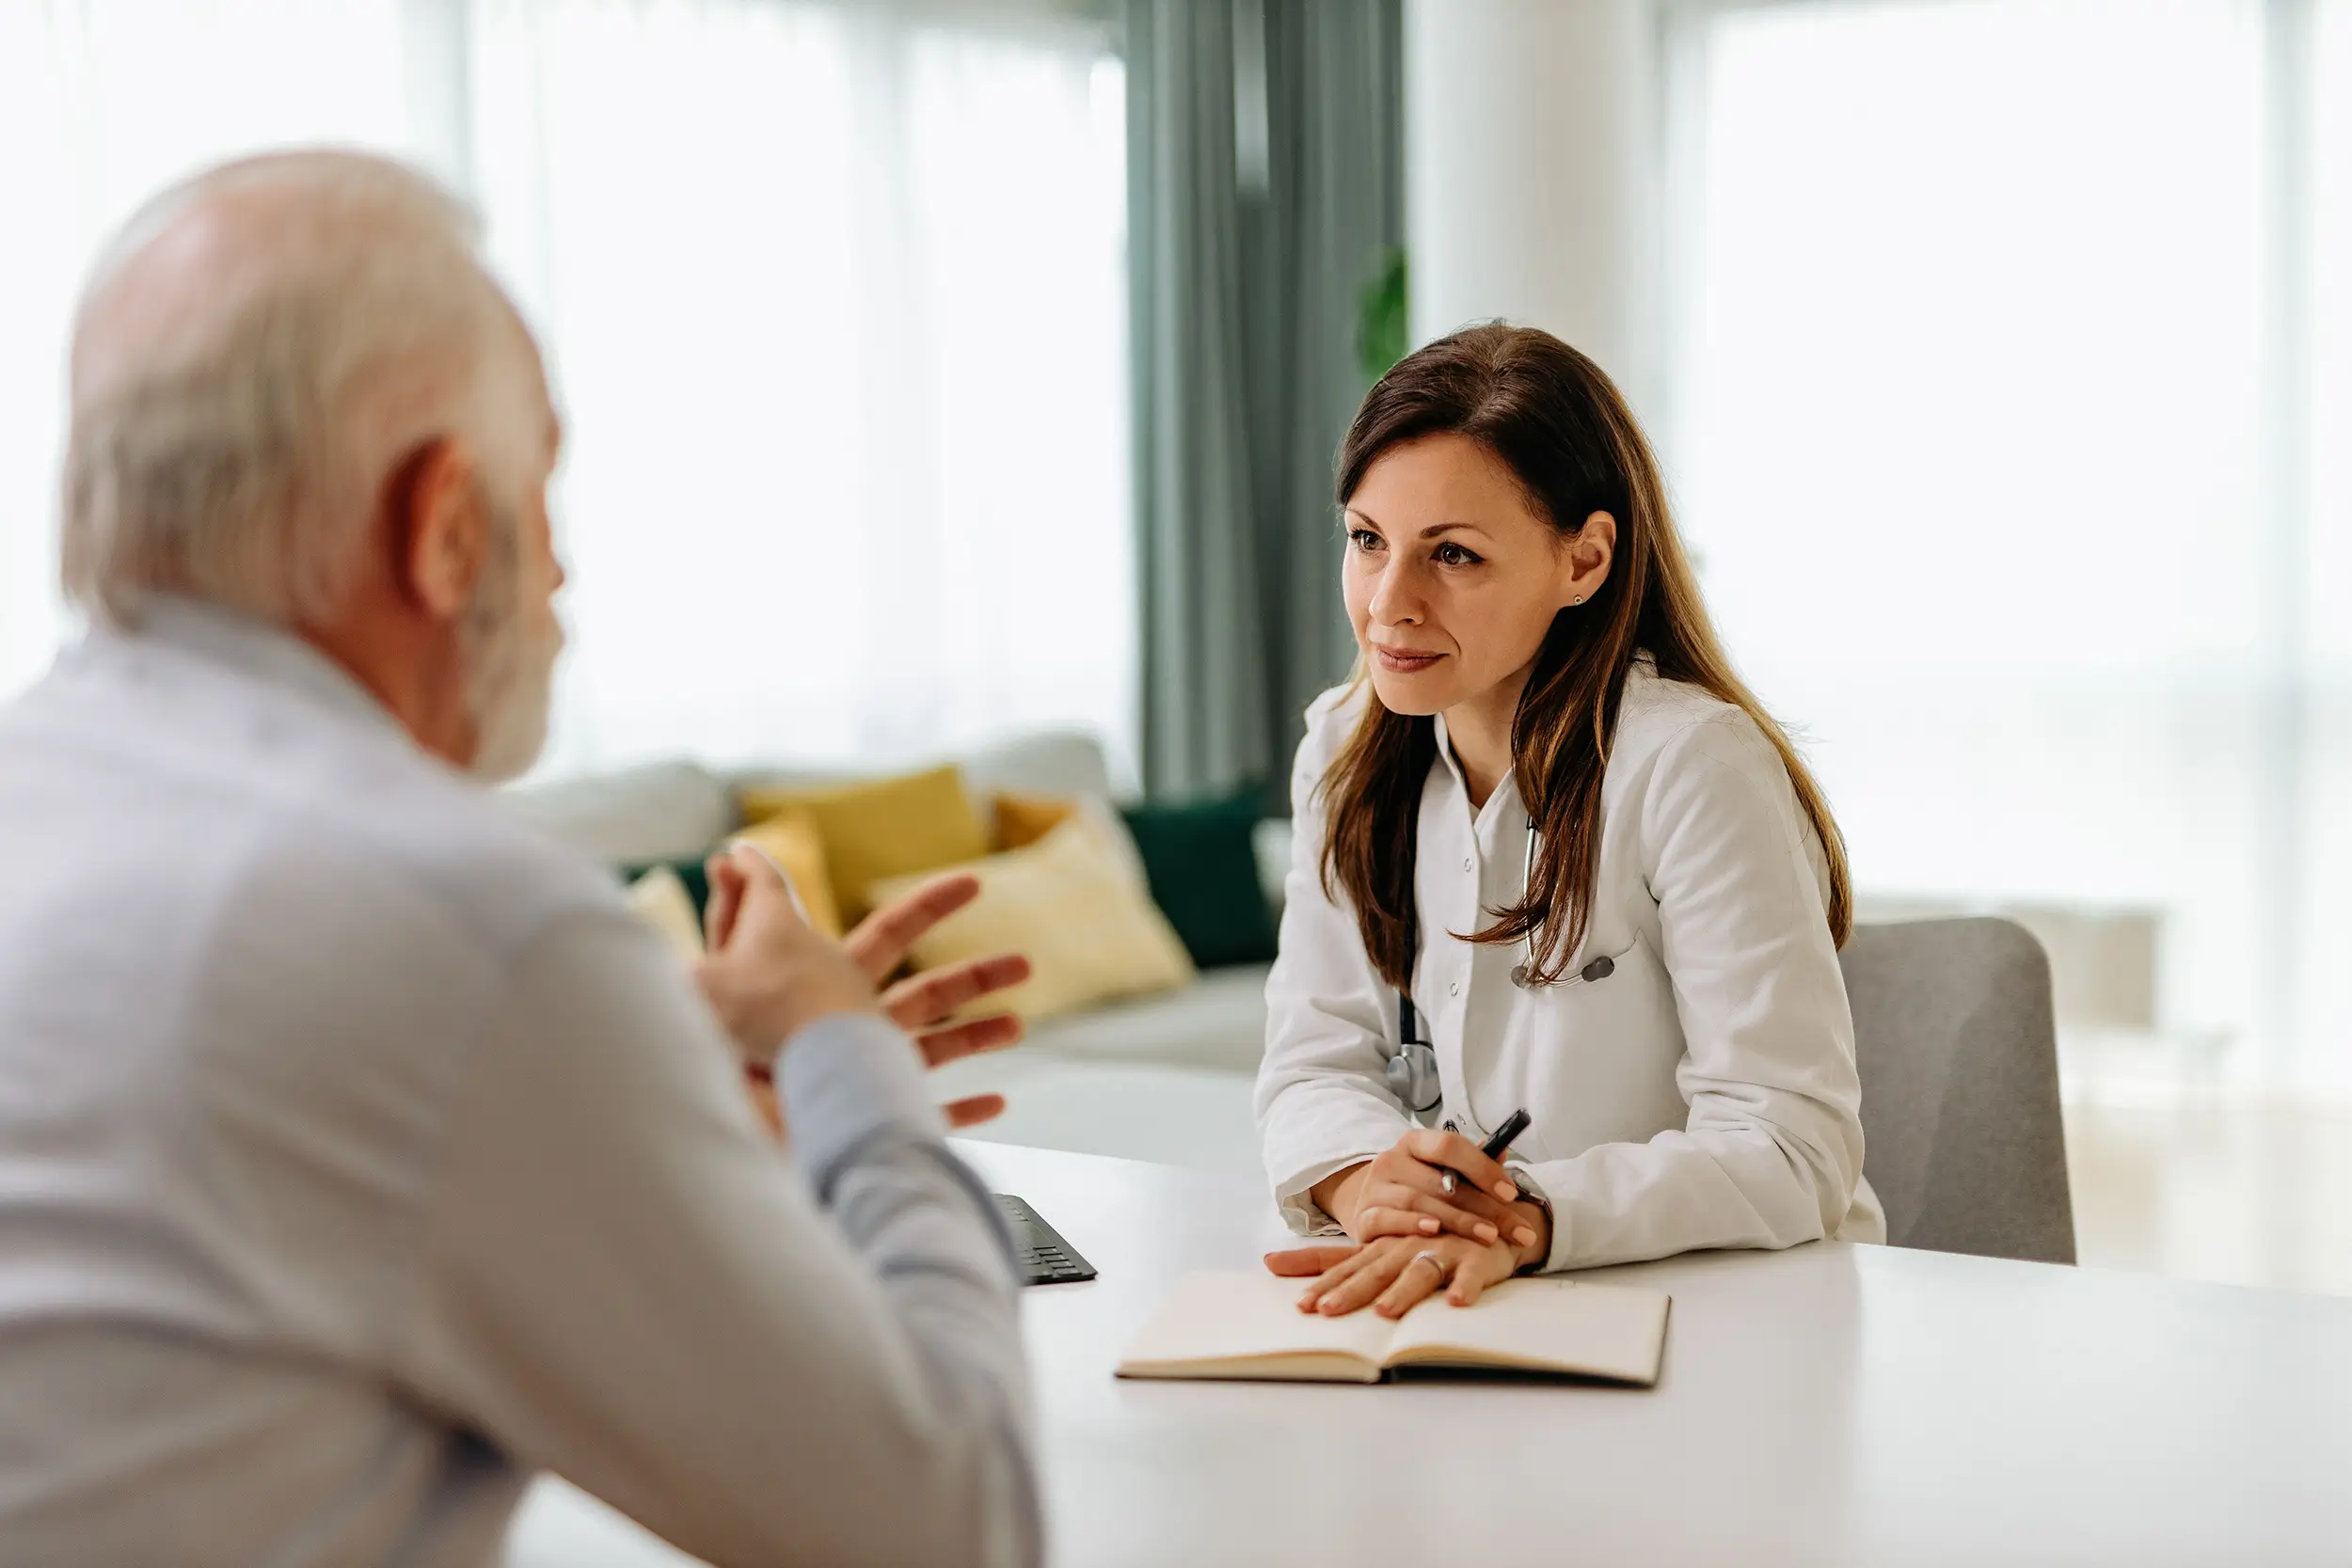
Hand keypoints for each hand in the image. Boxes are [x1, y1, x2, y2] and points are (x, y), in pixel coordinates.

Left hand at [704, 856, 1028, 1132]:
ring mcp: (862, 1078)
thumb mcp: (719, 973)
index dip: (930, 908)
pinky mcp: (860, 1125)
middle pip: (925, 995)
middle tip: (1027, 961)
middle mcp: (852, 1029)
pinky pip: (919, 1120)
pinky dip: (961, 1111)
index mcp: (829, 986)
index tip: (975, 883)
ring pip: (932, 1054)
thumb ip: (736, 916)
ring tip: (1017, 1025)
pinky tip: (996, 1101)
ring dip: (977, 1037)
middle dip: (976, 976)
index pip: (888, 936)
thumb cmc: (713, 1056)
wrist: (715, 1136)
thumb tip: (733, 856)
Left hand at [1264, 1232, 1524, 1318]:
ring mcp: (1442, 1251)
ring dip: (1403, 1292)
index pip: (1347, 1268)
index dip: (1325, 1285)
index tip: (1301, 1306)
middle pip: (1376, 1271)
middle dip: (1353, 1291)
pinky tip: (1457, 1302)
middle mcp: (1406, 1247)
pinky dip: (1465, 1286)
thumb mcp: (1376, 1249)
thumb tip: (1268, 1262)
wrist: (1488, 1223)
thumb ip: (1329, 1261)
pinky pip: (1471, 1274)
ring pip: (1420, 1272)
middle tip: (1329, 1310)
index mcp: (1381, 1247)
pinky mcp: (1475, 1259)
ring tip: (1386, 1311)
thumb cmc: (1426, 1241)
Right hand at [1311, 1129, 1543, 1253]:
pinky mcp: (1362, 1217)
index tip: (1511, 1193)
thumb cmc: (1420, 1190)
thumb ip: (1473, 1164)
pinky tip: (1435, 1231)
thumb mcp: (1444, 1173)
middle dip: (1483, 1206)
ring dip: (1457, 1220)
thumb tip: (1502, 1151)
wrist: (1374, 1210)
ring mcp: (1373, 1189)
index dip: (1482, 1168)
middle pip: (1440, 1181)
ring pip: (1418, 1201)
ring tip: (1488, 1236)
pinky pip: (1386, 1219)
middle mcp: (1391, 1160)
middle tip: (1515, 1229)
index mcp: (1414, 1142)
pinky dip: (1411, 1224)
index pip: (1449, 1145)